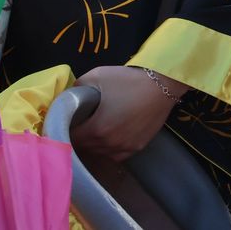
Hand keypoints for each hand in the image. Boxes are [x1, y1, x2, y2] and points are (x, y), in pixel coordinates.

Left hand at [70, 65, 184, 161]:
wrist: (163, 84)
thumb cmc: (129, 80)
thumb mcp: (97, 75)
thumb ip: (76, 89)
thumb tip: (67, 100)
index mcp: (96, 129)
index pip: (70, 138)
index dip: (66, 129)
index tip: (69, 121)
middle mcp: (108, 144)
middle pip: (84, 147)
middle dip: (81, 136)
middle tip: (84, 121)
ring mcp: (124, 148)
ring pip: (100, 152)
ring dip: (95, 143)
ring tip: (99, 128)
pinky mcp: (137, 147)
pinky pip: (116, 154)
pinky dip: (111, 148)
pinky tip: (113, 134)